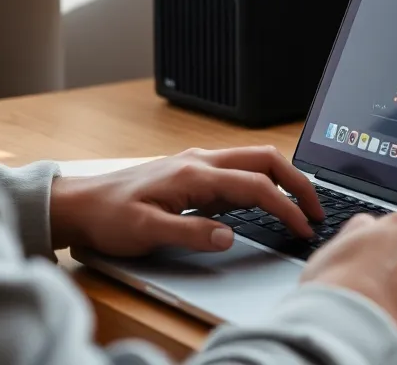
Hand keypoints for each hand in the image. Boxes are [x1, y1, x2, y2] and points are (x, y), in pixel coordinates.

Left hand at [49, 146, 324, 255]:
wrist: (80, 204)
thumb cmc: (109, 216)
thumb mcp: (147, 231)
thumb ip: (190, 232)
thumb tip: (229, 235)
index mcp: (194, 173)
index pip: (256, 186)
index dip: (286, 207)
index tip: (304, 227)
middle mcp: (200, 161)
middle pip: (265, 159)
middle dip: (297, 181)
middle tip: (315, 209)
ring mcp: (197, 163)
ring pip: (253, 161)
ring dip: (281, 180)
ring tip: (298, 207)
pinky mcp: (192, 172)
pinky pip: (236, 171)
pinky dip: (260, 183)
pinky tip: (262, 206)